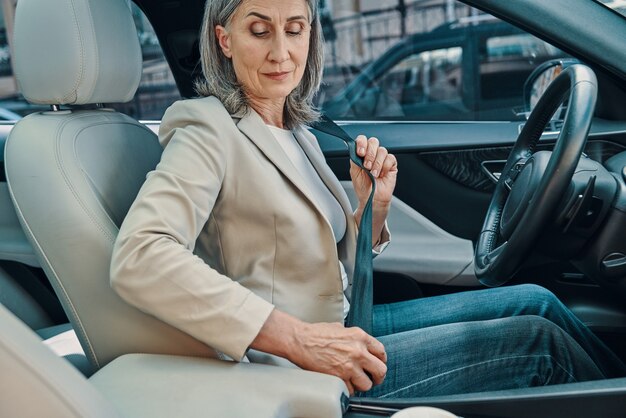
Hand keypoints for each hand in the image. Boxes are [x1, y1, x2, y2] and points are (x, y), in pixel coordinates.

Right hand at [251, 310, 386, 394]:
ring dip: (361, 384)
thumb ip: (354, 337)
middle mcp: (358, 351)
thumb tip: (360, 345)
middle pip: (380, 370)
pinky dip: (347, 389)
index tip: (377, 364)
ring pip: (367, 384)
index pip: (381, 352)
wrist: (300, 340)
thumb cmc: (315, 333)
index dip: (381, 360)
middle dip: (377, 377)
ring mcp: (349, 366)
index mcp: (359, 337)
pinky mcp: (339, 377)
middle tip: (372, 378)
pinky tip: (343, 382)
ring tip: (354, 381)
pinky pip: (351, 390)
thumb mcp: (340, 328)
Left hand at [350, 135, 397, 207]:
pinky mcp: (391, 164)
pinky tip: (381, 175)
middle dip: (370, 154)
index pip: (362, 140)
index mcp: (362, 154)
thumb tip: (355, 148)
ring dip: (377, 163)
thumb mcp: (354, 172)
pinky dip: (385, 167)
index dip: (362, 143)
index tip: (360, 152)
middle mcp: (372, 154)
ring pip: (382, 150)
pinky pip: (390, 158)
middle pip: (373, 141)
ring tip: (373, 174)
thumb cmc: (363, 187)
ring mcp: (382, 158)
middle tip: (367, 166)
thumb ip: (354, 158)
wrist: (372, 198)